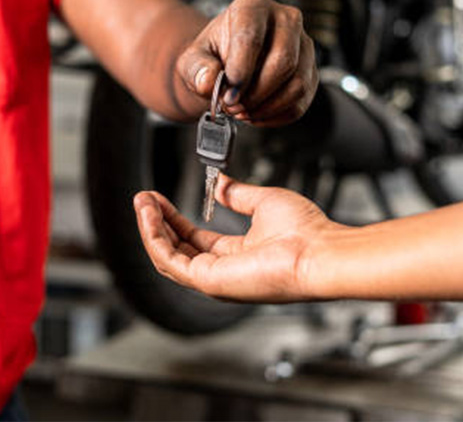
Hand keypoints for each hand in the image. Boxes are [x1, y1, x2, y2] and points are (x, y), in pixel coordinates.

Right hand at [133, 175, 340, 301]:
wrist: (320, 251)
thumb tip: (219, 182)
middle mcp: (223, 271)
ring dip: (151, 228)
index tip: (160, 198)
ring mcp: (214, 279)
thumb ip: (237, 194)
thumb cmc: (305, 232)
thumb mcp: (264, 202)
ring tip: (142, 202)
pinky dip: (155, 237)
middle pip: (177, 248)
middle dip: (157, 222)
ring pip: (168, 256)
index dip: (174, 218)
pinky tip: (150, 214)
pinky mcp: (209, 281)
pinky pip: (170, 260)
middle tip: (144, 198)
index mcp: (238, 254)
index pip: (195, 239)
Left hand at [176, 0, 316, 125]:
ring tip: (242, 111)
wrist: (228, 62)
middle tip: (234, 106)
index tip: (228, 96)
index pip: (252, 38)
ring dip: (267, 107)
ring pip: (297, 84)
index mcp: (253, 6)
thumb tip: (207, 82)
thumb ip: (197, 68)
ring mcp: (304, 45)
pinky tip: (256, 114)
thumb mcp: (194, 59)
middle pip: (283, 62)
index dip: (240, 72)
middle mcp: (286, 19)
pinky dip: (276, 115)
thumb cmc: (214, 55)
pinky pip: (301, 101)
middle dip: (256, 93)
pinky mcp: (311, 71)